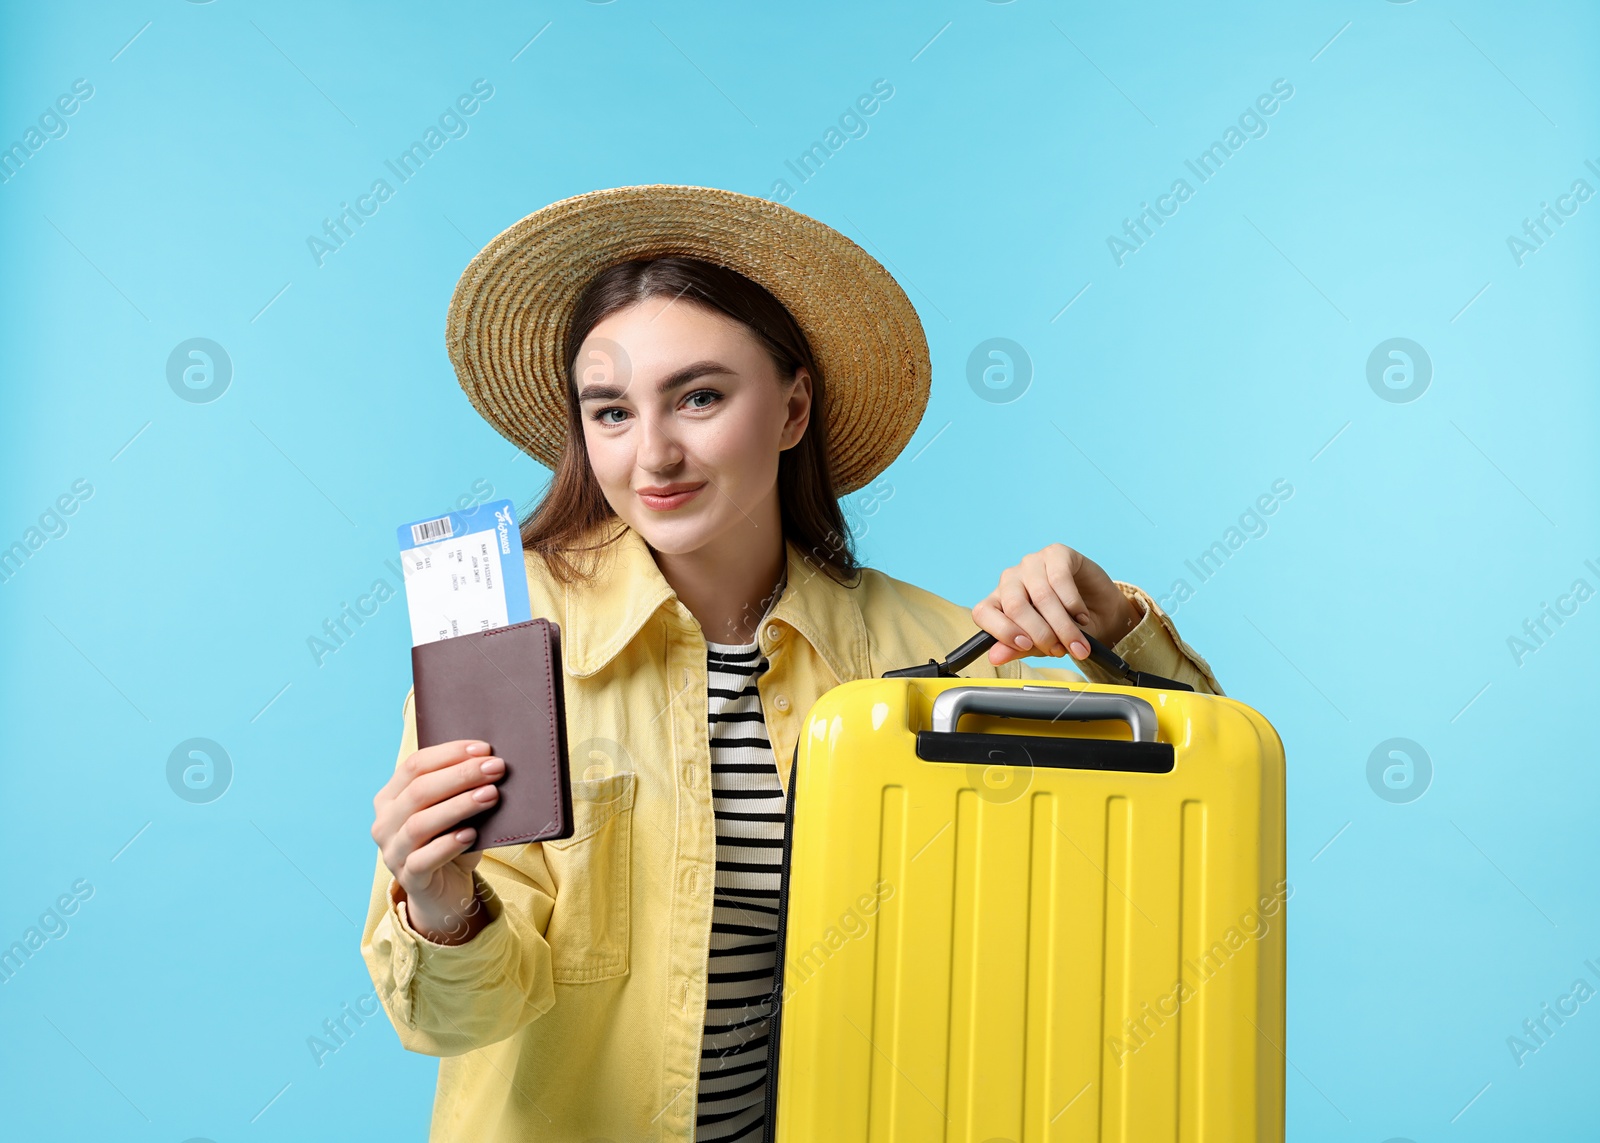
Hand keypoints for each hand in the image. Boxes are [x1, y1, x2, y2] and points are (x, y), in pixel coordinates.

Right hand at [371, 739, 499, 943]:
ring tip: (490, 795)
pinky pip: (423, 859)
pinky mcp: (408, 879)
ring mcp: (392, 852)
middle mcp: (385, 823)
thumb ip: (462, 790)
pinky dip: (448, 844)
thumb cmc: (452, 842)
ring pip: (419, 824)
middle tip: (495, 768)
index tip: (484, 749)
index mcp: (391, 797)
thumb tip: (492, 764)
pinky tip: (471, 834)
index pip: (415, 765)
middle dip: (460, 775)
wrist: (446, 893)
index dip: (449, 754)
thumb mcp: (456, 812)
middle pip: (419, 791)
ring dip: (458, 806)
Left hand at [973, 543, 1142, 666]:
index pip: (983, 613)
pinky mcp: (1056, 553)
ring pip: (1041, 595)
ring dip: (1062, 624)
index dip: (1002, 631)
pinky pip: (1060, 578)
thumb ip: (1018, 648)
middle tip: (1059, 650)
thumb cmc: (1066, 628)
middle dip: (1040, 633)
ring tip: (1075, 641)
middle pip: (1015, 606)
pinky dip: (1073, 604)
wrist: (1101, 614)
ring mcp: (1031, 564)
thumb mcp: (1042, 645)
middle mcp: (1010, 580)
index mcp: (998, 602)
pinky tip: (1081, 616)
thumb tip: (995, 657)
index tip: (1025, 646)